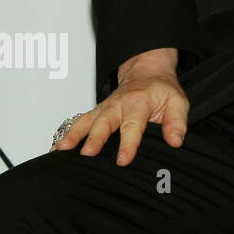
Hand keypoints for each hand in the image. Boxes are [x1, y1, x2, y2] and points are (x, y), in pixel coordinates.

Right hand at [51, 47, 188, 166]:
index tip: (123, 160)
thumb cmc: (161, 90)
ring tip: (61, 150)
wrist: (147, 72)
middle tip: (87, 154)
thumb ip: (176, 122)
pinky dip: (66, 134)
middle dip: (95, 138)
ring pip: (85, 121)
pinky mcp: (96, 113)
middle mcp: (118, 104)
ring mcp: (104, 108)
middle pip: (104, 122)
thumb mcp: (177, 102)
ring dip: (73, 135)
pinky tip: (56, 150)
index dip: (128, 143)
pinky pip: (78, 123)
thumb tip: (175, 141)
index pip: (133, 125)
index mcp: (139, 102)